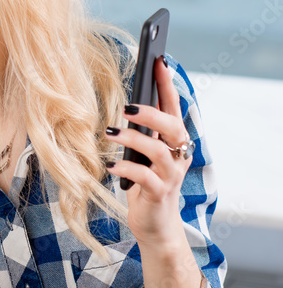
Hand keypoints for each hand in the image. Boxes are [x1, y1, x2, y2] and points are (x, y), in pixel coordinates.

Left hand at [104, 57, 191, 246]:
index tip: (159, 62)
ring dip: (134, 139)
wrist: (156, 226)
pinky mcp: (159, 194)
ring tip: (111, 133)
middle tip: (127, 107)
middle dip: (152, 113)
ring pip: (160, 151)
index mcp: (174, 142)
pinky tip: (111, 165)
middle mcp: (178, 156)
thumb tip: (126, 104)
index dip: (167, 85)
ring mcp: (171, 176)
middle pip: (173, 127)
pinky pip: (145, 178)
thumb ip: (142, 133)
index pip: (174, 108)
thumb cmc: (145, 183)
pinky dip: (127, 169)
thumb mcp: (143, 154)